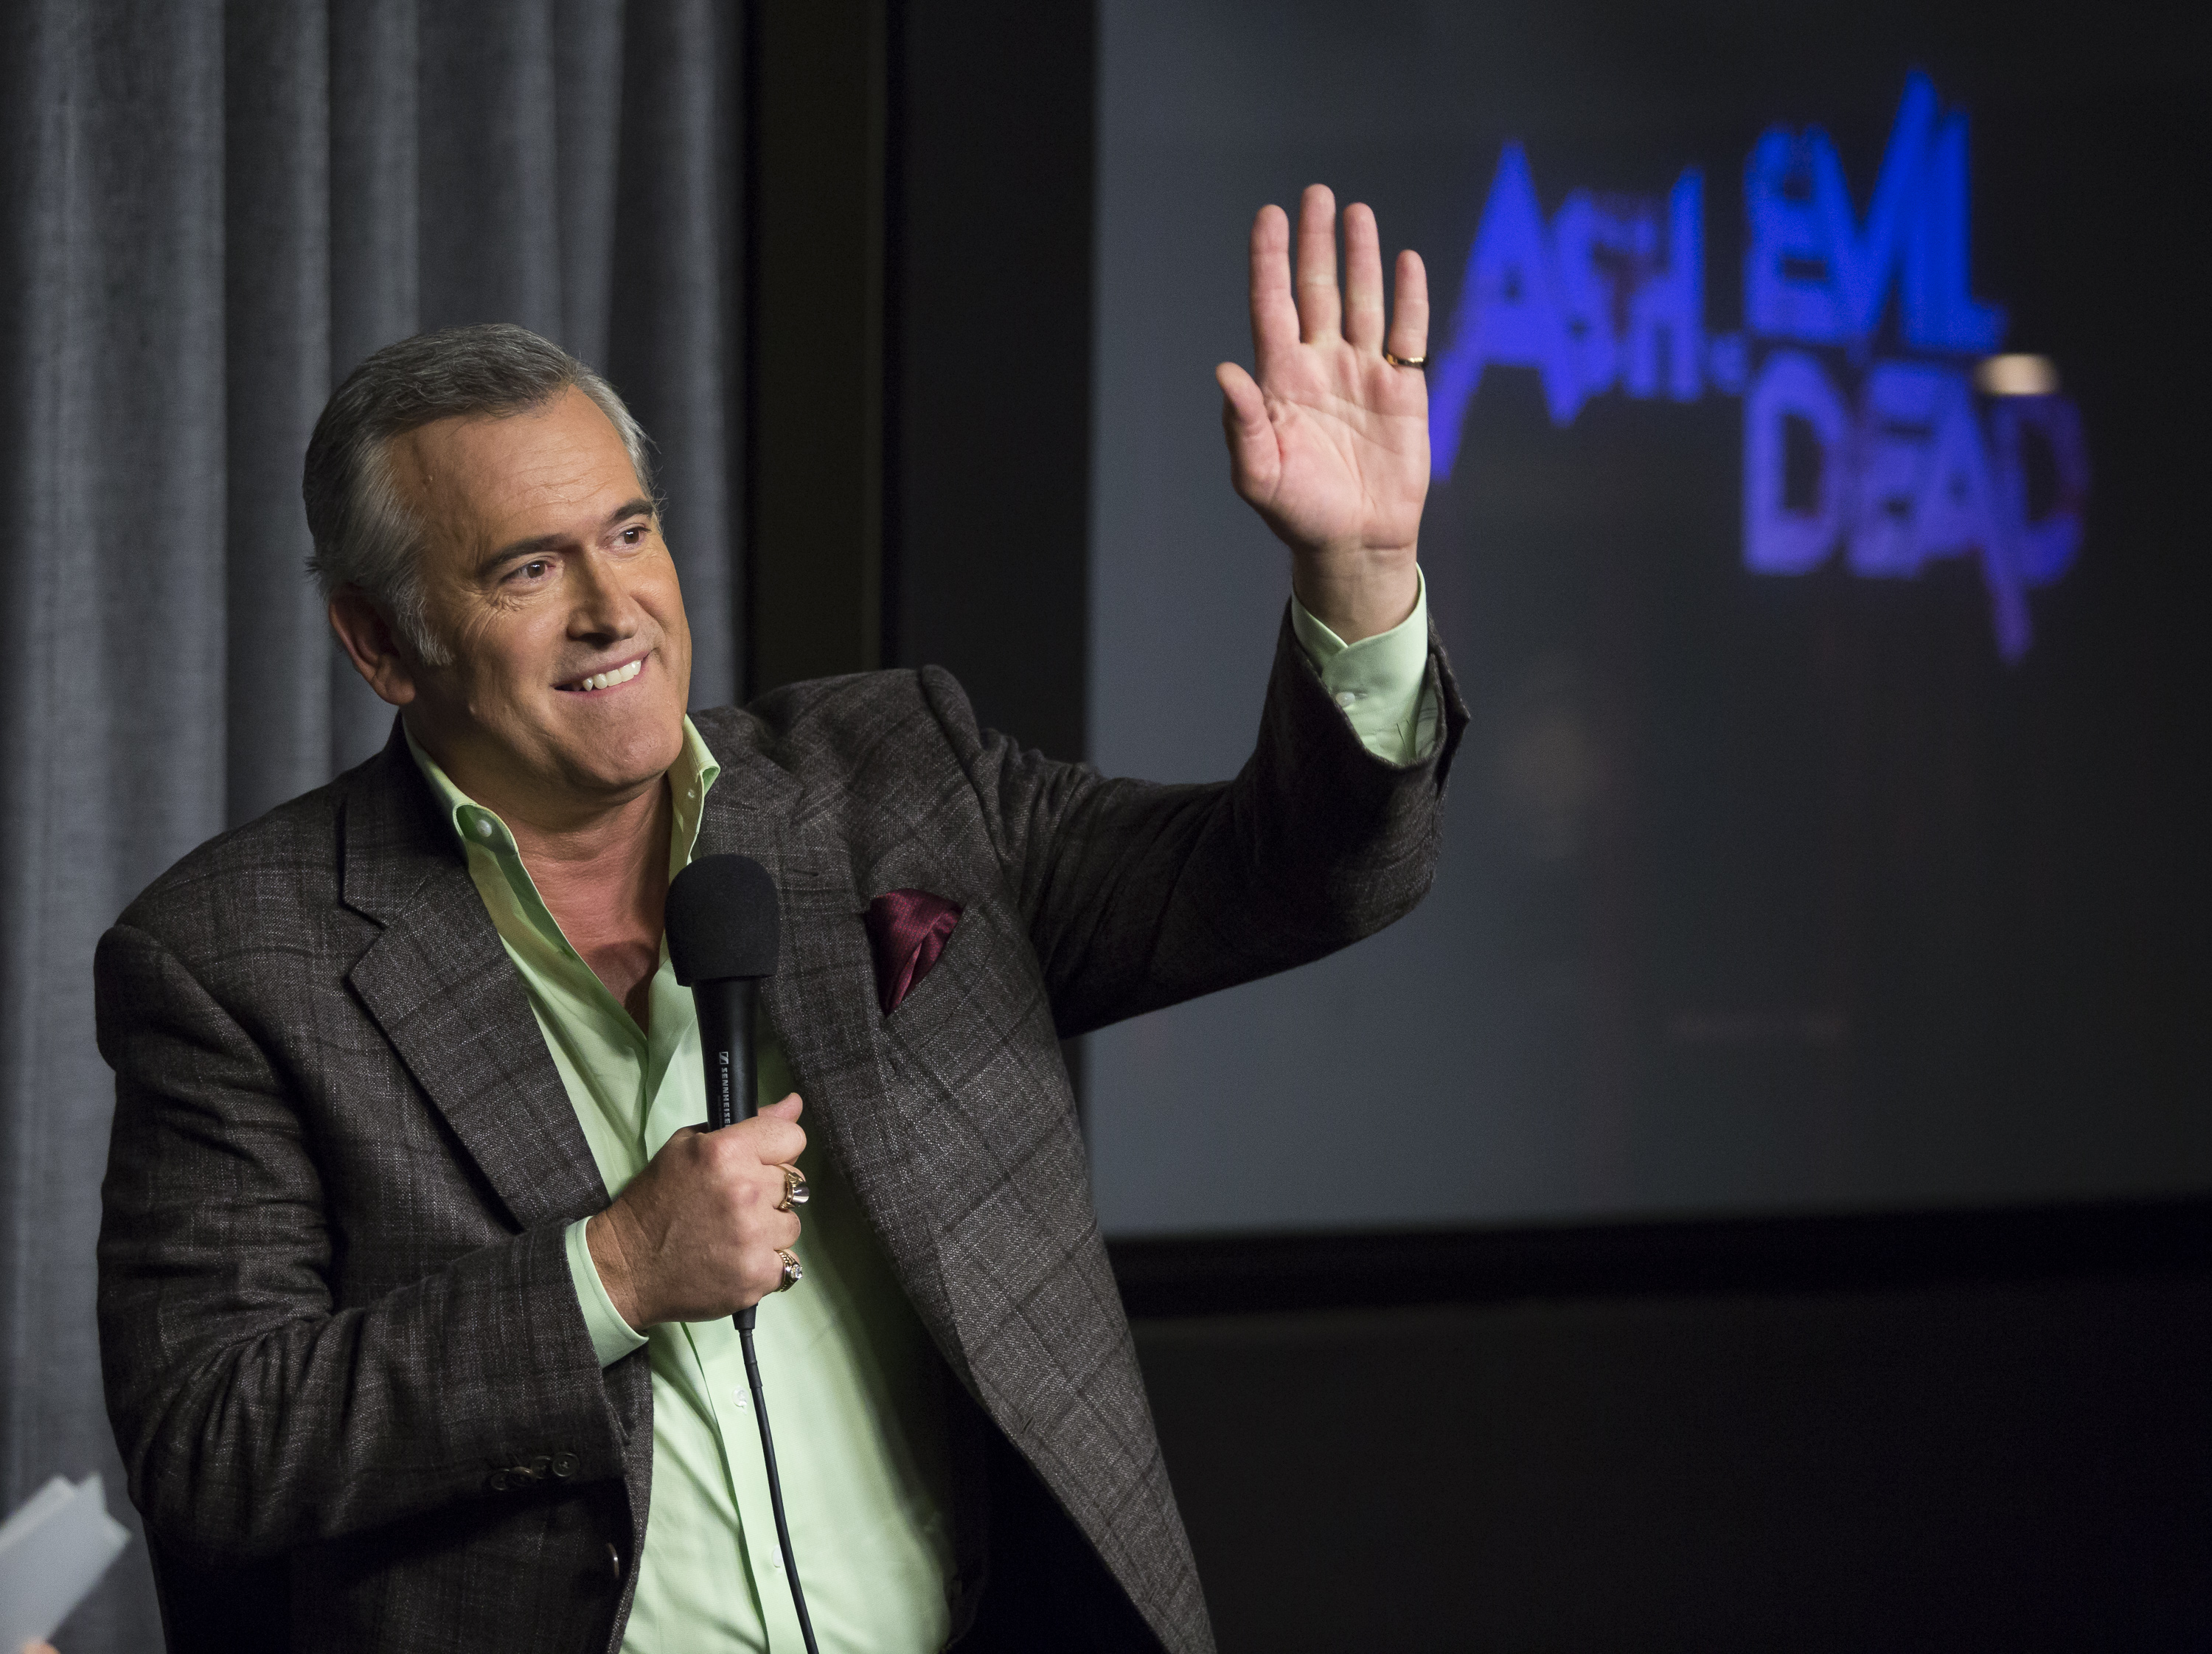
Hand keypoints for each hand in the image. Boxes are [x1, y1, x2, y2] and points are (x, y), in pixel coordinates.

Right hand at [585, 1095, 805, 1327]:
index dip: (778, 1150)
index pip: (792, 1138)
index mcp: (727, 1152)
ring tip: (734, 1235)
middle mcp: (745, 1191)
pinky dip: (766, 1265)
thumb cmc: (655, 1202)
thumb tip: (794, 1104)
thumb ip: (748, 1124)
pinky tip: (737, 1260)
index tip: (760, 1163)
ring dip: (770, 1230)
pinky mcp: (757, 1274)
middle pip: (794, 1182)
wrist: (628, 1267)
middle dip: (770, 1191)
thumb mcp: (687, 1146)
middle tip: (735, 1204)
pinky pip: (787, 1264)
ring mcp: (753, 1236)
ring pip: (792, 1224)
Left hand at [1217, 184, 1429, 642]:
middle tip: (1316, 195)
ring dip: (1361, 258)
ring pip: (1362, 302)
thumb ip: (1241, 424)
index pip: (1272, 305)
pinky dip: (1409, 298)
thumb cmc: (1299, 512)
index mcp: (1280, 380)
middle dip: (1315, 243)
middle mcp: (1319, 365)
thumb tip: (1225, 370)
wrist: (1355, 542)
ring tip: (1356, 213)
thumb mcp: (1258, 475)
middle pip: (1317, 291)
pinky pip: (1407, 334)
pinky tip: (1406, 262)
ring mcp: (1362, 374)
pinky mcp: (1403, 390)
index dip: (1270, 260)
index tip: (1269, 216)